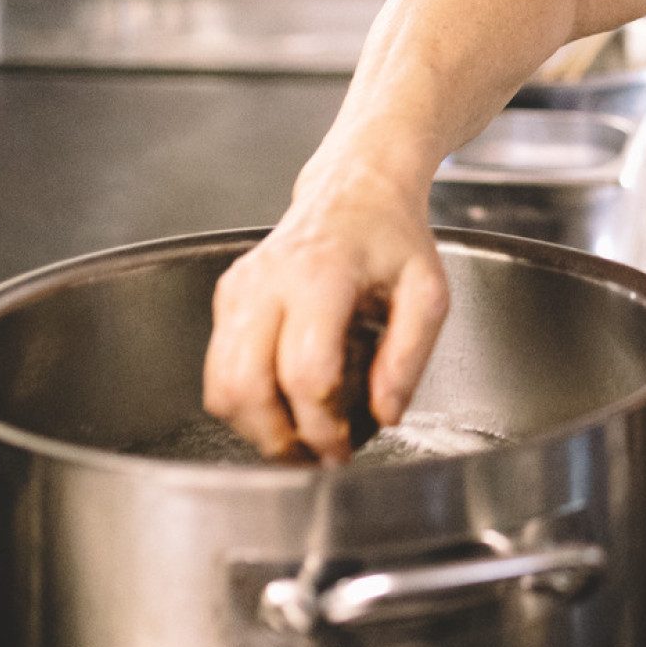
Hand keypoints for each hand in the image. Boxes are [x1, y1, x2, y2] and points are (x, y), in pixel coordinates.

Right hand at [202, 156, 449, 460]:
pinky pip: (218, 368)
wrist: (354, 188)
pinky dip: (244, 400)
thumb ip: (410, 356)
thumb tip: (386, 415)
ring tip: (299, 438)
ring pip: (220, 384)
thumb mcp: (427, 291)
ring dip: (255, 427)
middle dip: (279, 438)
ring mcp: (239, 288)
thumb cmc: (392, 238)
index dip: (321, 426)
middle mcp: (267, 281)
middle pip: (246, 386)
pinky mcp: (226, 297)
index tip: (343, 449)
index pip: (305, 372)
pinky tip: (284, 401)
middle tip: (315, 458)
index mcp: (321, 274)